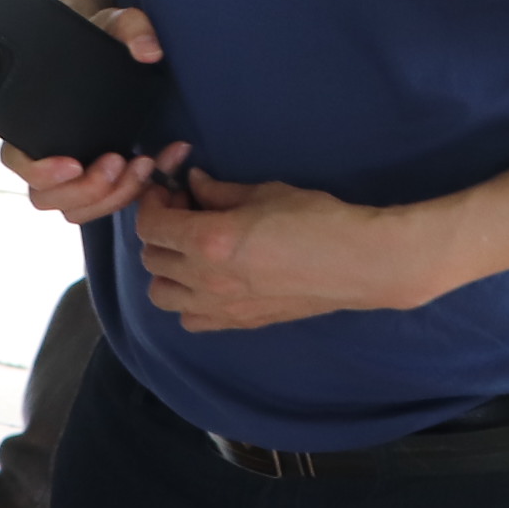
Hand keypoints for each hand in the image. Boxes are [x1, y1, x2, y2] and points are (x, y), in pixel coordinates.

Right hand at [0, 8, 179, 223]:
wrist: (116, 51)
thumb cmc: (102, 38)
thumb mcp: (116, 23)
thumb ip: (131, 27)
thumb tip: (148, 50)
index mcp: (29, 122)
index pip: (16, 160)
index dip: (39, 170)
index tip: (72, 163)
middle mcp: (44, 153)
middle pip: (47, 197)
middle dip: (86, 189)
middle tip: (118, 161)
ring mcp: (72, 172)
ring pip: (77, 210)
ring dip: (111, 197)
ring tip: (142, 164)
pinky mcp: (100, 179)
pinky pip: (106, 205)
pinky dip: (134, 193)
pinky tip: (159, 163)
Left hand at [137, 170, 427, 330]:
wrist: (357, 263)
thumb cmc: (316, 220)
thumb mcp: (264, 193)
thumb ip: (219, 191)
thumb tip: (193, 184)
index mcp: (209, 240)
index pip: (151, 226)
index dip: (152, 204)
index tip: (170, 192)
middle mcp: (205, 279)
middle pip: (151, 258)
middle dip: (161, 231)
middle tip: (186, 213)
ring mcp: (220, 307)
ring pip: (161, 294)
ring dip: (167, 270)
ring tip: (192, 252)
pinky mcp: (238, 323)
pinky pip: (190, 320)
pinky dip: (188, 303)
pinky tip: (209, 283)